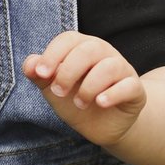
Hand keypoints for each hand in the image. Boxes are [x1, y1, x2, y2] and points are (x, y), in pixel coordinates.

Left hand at [22, 33, 145, 145]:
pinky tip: (100, 103)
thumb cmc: (76, 100)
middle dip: (68, 71)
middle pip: (88, 50)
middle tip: (58, 92)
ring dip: (89, 87)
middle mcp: (104, 53)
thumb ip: (40, 75)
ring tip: (80, 103)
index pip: (68, 39)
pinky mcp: (135, 89)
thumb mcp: (54, 89)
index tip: (40, 74)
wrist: (104, 125)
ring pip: (109, 67)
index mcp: (81, 47)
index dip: (52, 54)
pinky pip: (129, 85)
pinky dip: (112, 94)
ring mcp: (122, 70)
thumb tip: (29, 64)